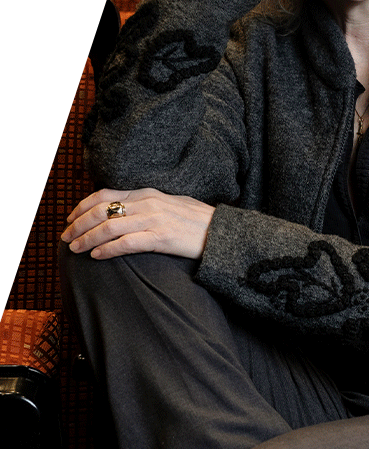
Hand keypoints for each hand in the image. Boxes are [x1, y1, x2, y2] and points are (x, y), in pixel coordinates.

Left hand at [61, 188, 215, 259]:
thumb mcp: (170, 204)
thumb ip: (147, 205)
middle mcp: (148, 203)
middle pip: (102, 210)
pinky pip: (127, 243)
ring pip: (109, 226)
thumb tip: (125, 212)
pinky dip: (108, 249)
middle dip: (79, 224)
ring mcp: (154, 219)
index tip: (70, 218)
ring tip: (75, 249)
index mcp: (148, 193)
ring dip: (87, 238)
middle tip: (66, 237)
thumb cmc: (198, 221)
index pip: (106, 194)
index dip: (83, 206)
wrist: (223, 231)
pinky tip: (97, 256)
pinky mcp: (161, 237)